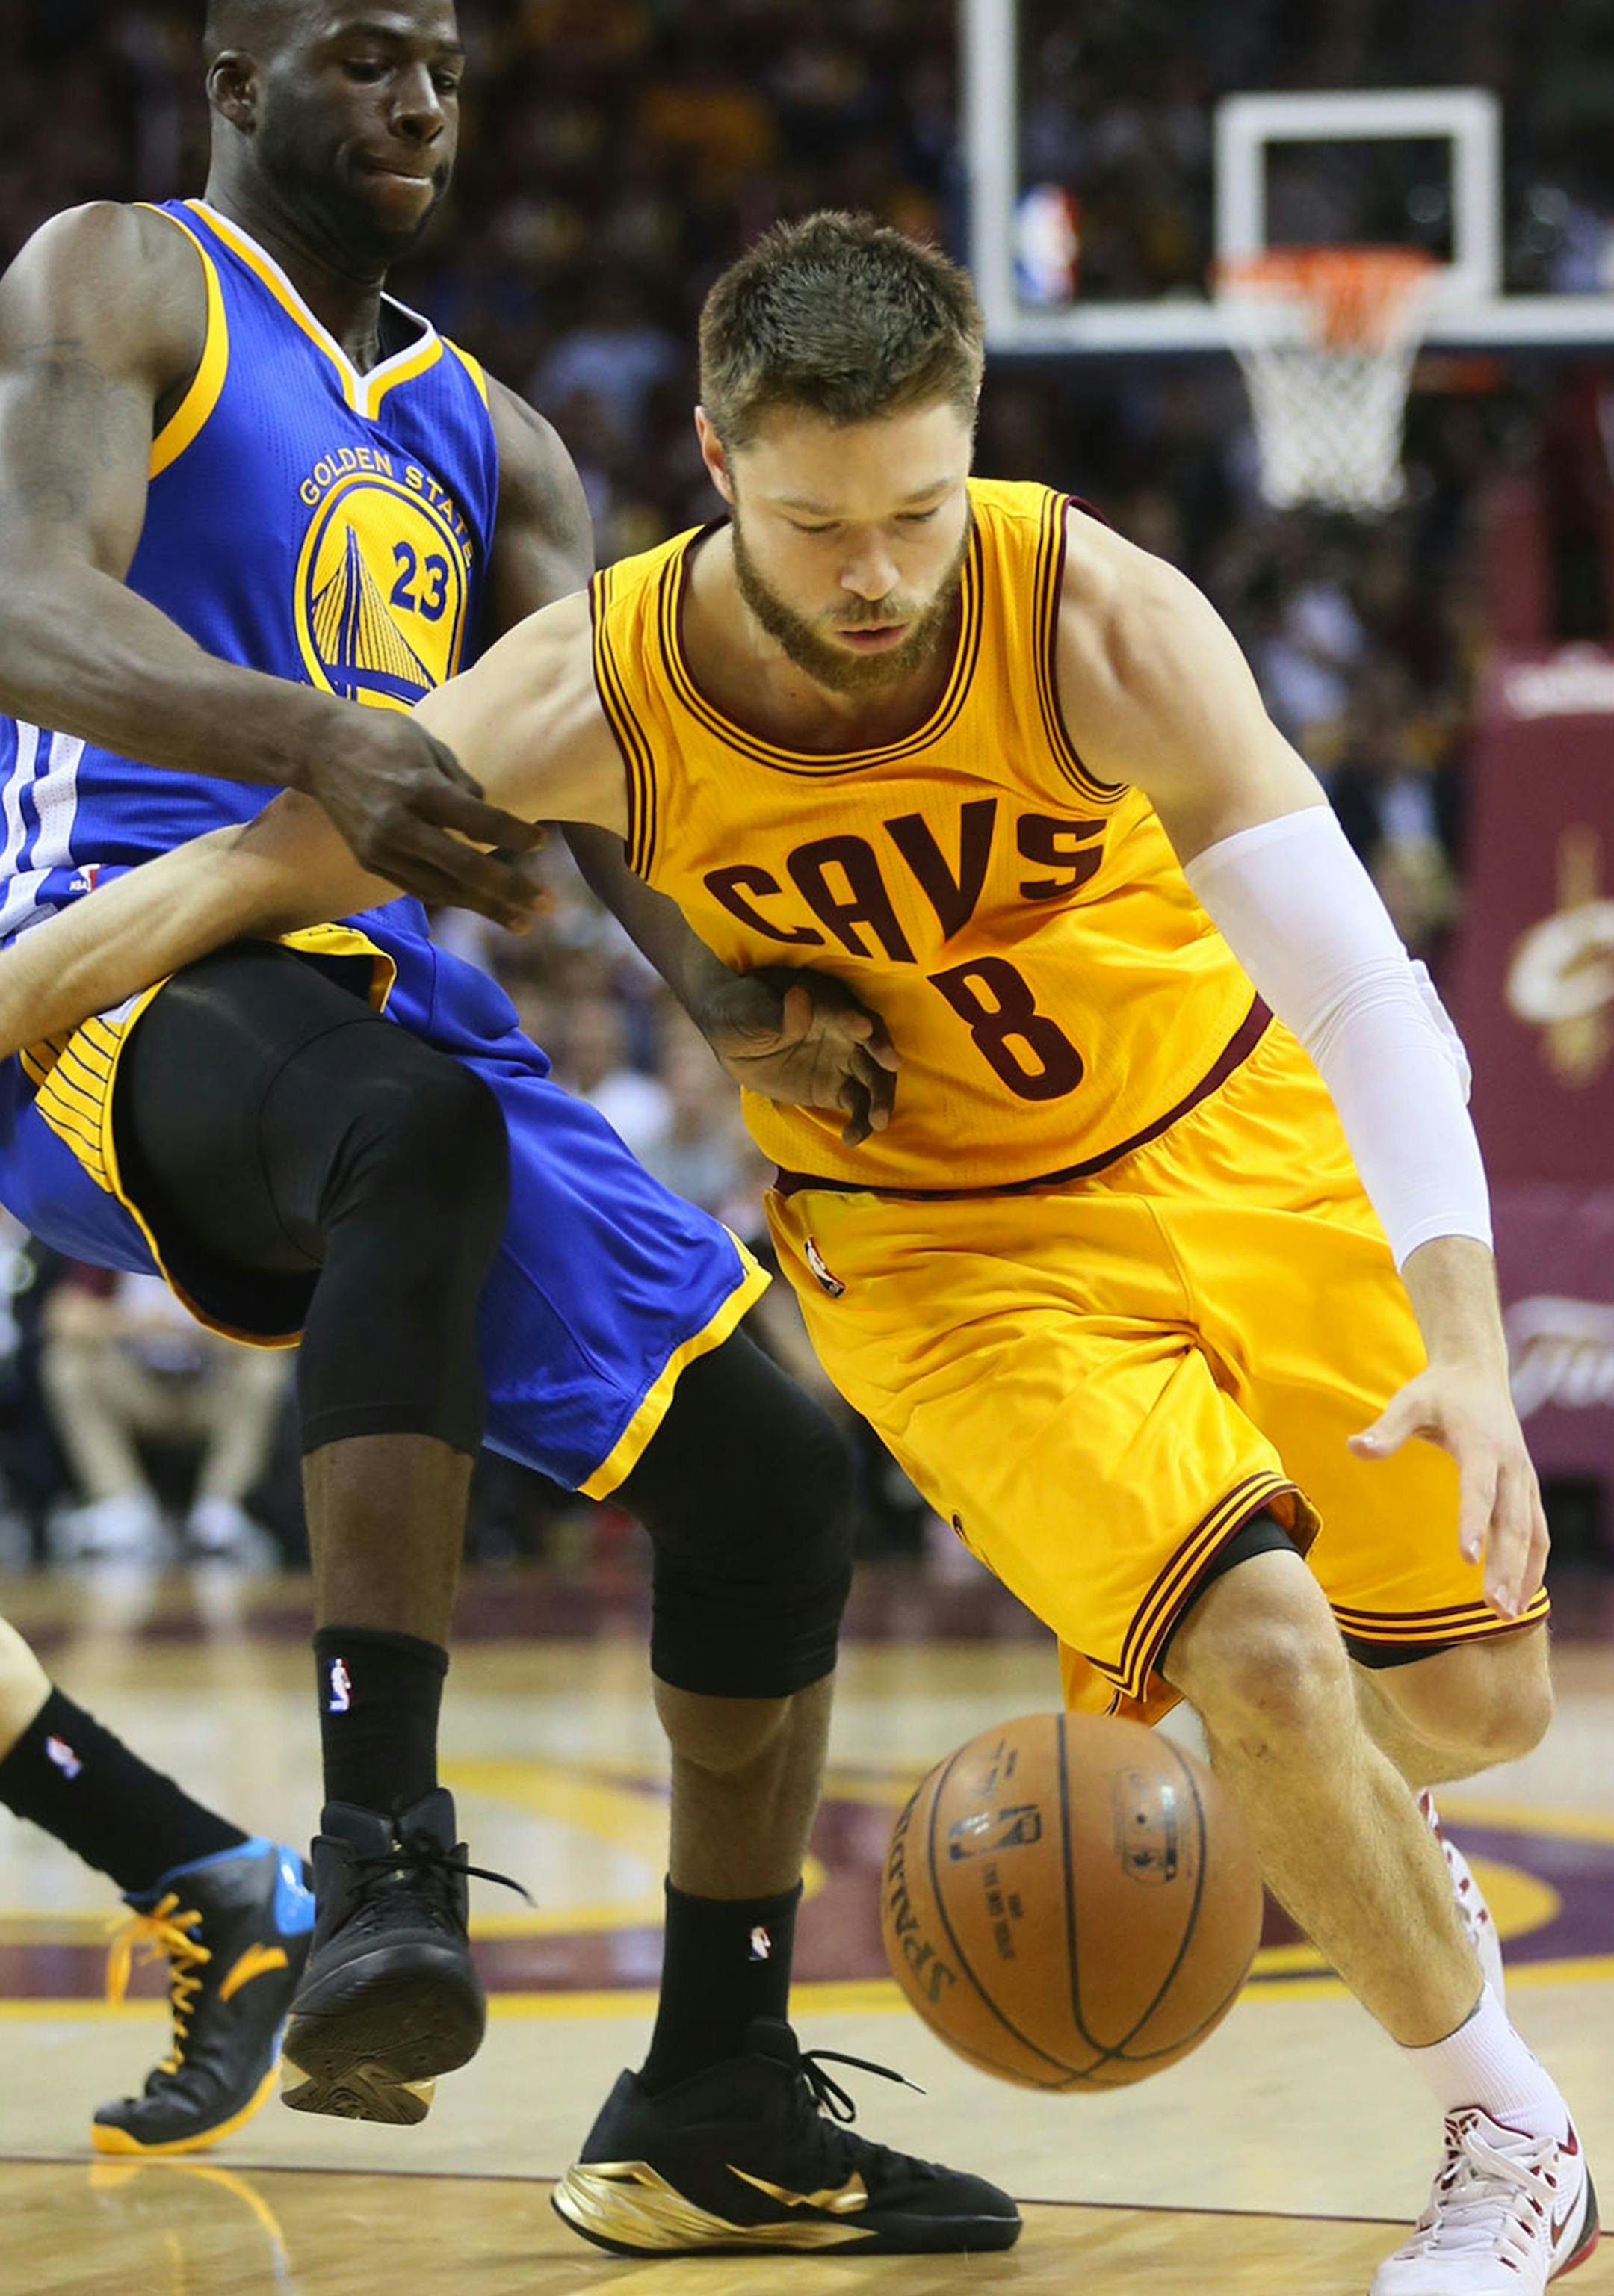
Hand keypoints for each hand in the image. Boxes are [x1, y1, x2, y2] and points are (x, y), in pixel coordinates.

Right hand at [301, 715, 544, 929]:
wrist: (316, 747)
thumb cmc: (380, 735)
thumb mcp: (426, 744)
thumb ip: (460, 781)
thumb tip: (489, 816)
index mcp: (418, 787)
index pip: (478, 821)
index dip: (514, 834)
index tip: (541, 842)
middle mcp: (399, 824)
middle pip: (465, 867)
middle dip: (509, 889)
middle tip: (546, 904)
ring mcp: (382, 848)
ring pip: (442, 888)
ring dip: (485, 907)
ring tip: (521, 922)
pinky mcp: (370, 860)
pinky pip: (419, 887)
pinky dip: (452, 897)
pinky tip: (480, 906)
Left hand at [700, 968, 899, 1146]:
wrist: (732, 1040)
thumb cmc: (739, 1015)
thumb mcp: (748, 1014)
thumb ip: (776, 1014)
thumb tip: (799, 999)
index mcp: (821, 1002)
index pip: (841, 1009)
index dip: (852, 1018)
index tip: (863, 1029)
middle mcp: (843, 1029)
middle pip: (872, 1042)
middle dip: (882, 1055)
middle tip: (890, 1067)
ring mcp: (843, 1059)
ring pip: (873, 1077)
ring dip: (880, 1098)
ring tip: (876, 1123)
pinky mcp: (838, 1087)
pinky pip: (859, 1104)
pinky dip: (861, 1121)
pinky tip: (852, 1139)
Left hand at [1349, 1362, 1548, 1619]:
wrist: (1477, 1373)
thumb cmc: (1438, 1391)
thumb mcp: (1409, 1402)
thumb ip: (1386, 1428)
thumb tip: (1354, 1447)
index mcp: (1483, 1445)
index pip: (1480, 1489)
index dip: (1474, 1522)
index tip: (1467, 1559)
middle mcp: (1511, 1465)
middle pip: (1513, 1522)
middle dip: (1506, 1566)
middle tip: (1493, 1607)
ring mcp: (1524, 1479)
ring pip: (1532, 1533)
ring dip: (1523, 1574)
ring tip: (1506, 1614)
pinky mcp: (1527, 1489)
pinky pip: (1538, 1532)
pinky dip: (1533, 1565)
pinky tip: (1519, 1596)